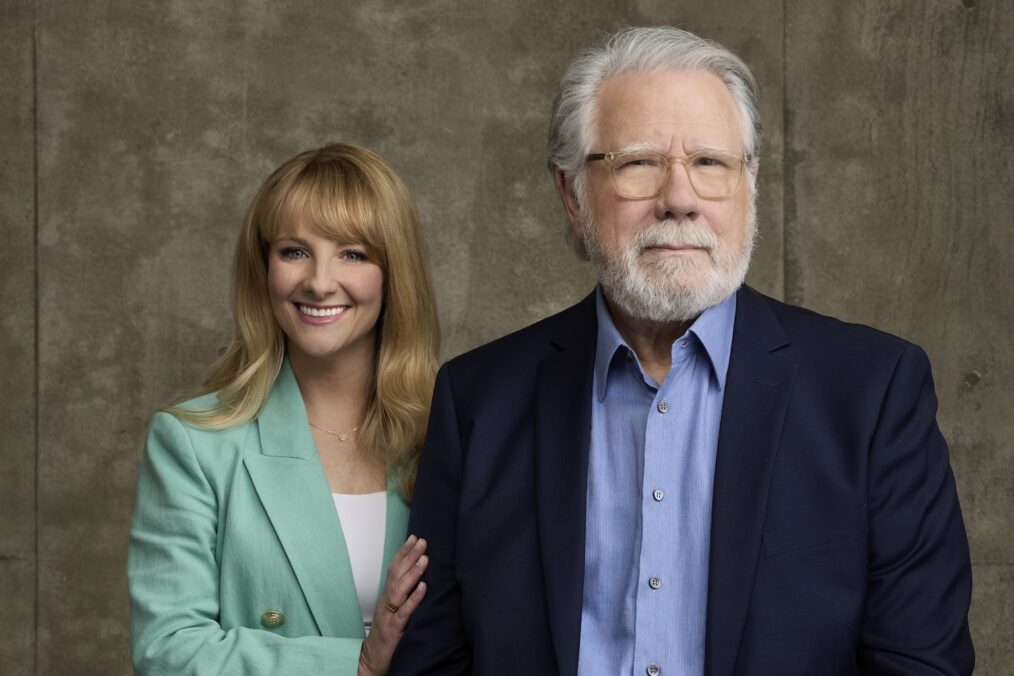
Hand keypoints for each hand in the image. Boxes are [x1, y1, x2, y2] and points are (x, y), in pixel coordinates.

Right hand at [358, 534, 427, 675]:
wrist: (372, 659)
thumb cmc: (385, 635)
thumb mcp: (393, 610)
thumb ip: (403, 594)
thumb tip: (419, 576)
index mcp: (388, 596)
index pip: (395, 568)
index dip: (404, 552)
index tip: (414, 537)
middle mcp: (387, 601)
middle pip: (397, 574)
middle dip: (410, 556)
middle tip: (422, 542)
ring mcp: (390, 614)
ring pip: (400, 589)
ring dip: (413, 572)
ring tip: (424, 558)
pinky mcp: (395, 629)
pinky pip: (405, 612)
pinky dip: (414, 598)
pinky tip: (423, 588)